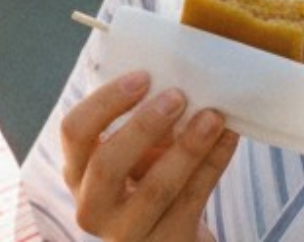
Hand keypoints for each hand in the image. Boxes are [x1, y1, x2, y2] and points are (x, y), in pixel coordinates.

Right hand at [59, 71, 237, 241]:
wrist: (170, 233)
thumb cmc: (148, 178)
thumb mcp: (134, 151)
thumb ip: (141, 119)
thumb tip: (173, 79)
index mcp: (77, 170)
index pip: (75, 131)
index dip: (106, 102)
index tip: (143, 77)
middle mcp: (92, 206)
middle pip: (107, 164)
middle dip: (144, 126)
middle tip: (178, 96)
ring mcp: (127, 232)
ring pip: (155, 188)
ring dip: (187, 147)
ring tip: (213, 117)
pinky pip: (192, 201)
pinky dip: (212, 165)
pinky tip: (228, 138)